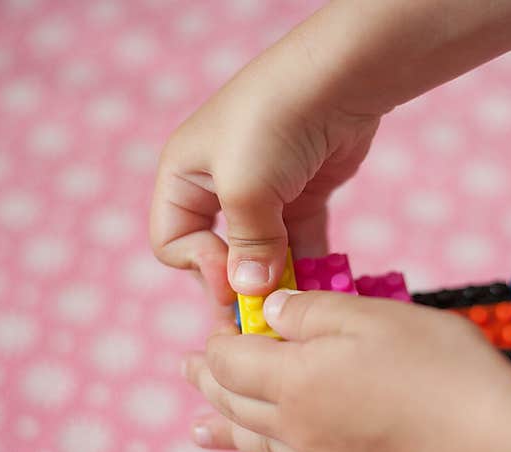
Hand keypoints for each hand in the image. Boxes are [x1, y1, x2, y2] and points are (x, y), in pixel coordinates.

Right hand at [148, 31, 379, 307]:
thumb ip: (248, 245)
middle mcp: (217, 186)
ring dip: (277, 280)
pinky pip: (297, 242)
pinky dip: (306, 264)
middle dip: (239, 282)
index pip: (173, 243)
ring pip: (261, 252)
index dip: (201, 269)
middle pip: (217, 253)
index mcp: (184, 178)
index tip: (235, 285)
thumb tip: (251, 292)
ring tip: (295, 305)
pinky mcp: (301, 195)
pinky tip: (318, 285)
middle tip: (263, 311)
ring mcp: (262, 192)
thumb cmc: (274, 123)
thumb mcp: (246, 187)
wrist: (337, 79)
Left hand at [183, 290, 510, 451]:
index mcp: (294, 381)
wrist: (492, 441)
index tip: (216, 330)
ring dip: (226, 432)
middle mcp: (298, 430)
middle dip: (208, 384)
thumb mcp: (369, 316)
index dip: (218, 342)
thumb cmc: (437, 367)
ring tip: (200, 431)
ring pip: (259, 446)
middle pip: (236, 405)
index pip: (232, 361)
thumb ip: (309, 313)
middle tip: (188, 372)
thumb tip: (269, 312)